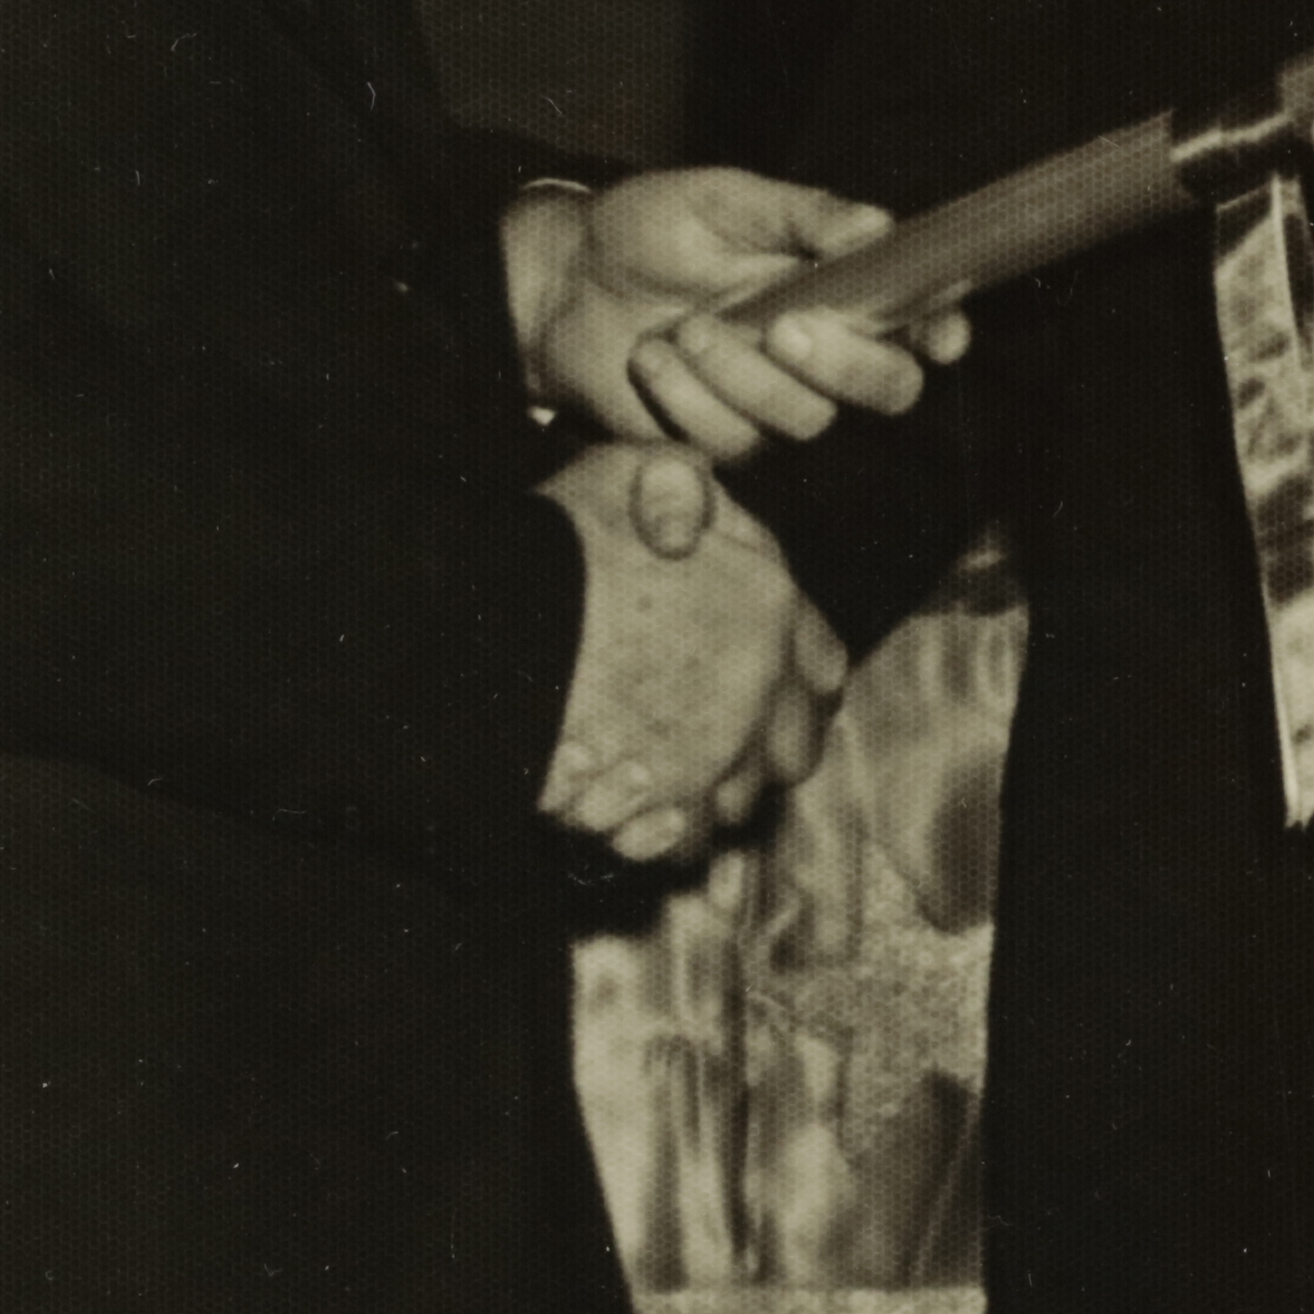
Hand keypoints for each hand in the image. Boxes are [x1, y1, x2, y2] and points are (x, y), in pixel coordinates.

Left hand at [513, 166, 954, 456]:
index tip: (935, 335)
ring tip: (686, 328)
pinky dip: (687, 398)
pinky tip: (652, 359)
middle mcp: (821, 351)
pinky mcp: (720, 439)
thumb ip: (805, 213)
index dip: (941, 330)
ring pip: (805, 419)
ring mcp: (773, 401)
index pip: (919, 320)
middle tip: (784, 326)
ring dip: (742, 375)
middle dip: (845, 365)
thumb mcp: (726, 200)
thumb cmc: (650, 227)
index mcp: (839, 287)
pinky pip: (730, 442)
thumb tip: (878, 226)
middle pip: (888, 389)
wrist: (565, 277)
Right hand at [540, 448, 834, 863]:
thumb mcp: (629, 471)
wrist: (490, 628)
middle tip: (718, 734)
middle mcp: (757, 690)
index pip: (824, 665)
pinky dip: (665, 835)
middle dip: (766, 747)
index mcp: (768, 606)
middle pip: (794, 749)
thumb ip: (682, 489)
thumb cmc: (558, 545)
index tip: (774, 682)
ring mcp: (711, 755)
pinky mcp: (660, 806)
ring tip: (668, 772)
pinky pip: (683, 842)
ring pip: (739, 801)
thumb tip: (692, 526)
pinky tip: (634, 811)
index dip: (799, 676)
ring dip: (714, 792)